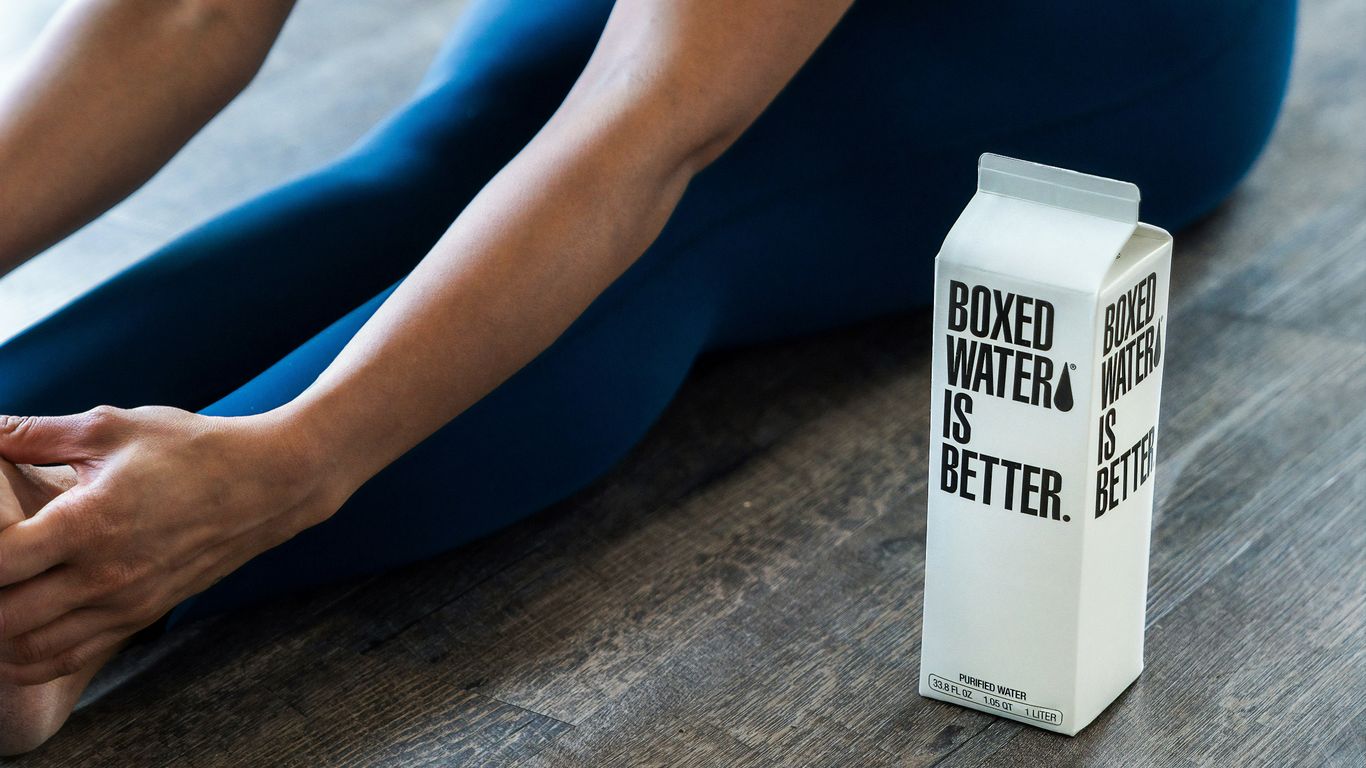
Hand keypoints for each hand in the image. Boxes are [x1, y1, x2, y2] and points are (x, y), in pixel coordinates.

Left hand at [0, 406, 337, 683]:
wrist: (268, 483)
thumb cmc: (190, 449)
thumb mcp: (110, 428)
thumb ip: (34, 433)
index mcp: (88, 523)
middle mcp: (105, 574)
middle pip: (4, 619)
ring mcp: (125, 602)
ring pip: (30, 649)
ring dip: (3, 630)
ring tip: (4, 595)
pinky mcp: (142, 614)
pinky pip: (69, 655)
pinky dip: (34, 653)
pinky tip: (23, 626)